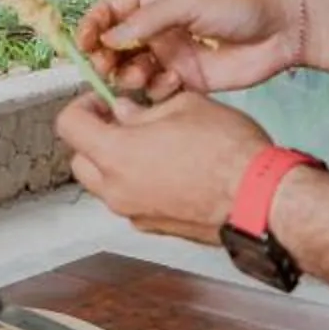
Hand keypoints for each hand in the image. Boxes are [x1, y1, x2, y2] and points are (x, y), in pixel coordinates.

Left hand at [56, 90, 273, 243]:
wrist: (260, 199)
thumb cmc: (228, 151)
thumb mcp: (184, 107)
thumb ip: (144, 111)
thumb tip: (125, 113)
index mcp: (116, 154)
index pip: (69, 126)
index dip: (83, 106)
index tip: (103, 101)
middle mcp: (117, 190)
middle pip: (80, 160)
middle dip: (96, 138)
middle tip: (125, 121)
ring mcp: (135, 213)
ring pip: (105, 185)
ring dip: (116, 164)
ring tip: (152, 145)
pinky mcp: (155, 228)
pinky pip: (132, 202)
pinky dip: (138, 184)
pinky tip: (170, 169)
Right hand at [77, 0, 309, 100]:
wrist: (284, 29)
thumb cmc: (239, 2)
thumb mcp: (189, 0)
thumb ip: (148, 20)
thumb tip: (110, 38)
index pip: (111, 11)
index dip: (93, 26)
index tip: (84, 45)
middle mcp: (158, 27)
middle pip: (115, 44)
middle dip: (106, 57)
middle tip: (106, 68)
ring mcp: (172, 53)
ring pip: (133, 69)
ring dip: (129, 74)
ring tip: (141, 76)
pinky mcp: (188, 79)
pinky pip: (159, 89)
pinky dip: (156, 90)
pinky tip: (171, 84)